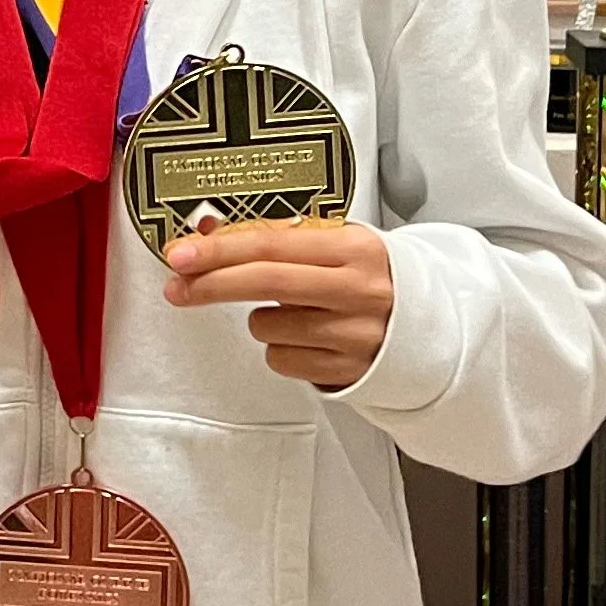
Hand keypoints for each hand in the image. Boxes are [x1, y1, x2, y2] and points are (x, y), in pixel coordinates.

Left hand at [160, 217, 394, 389]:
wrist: (428, 326)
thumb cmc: (368, 278)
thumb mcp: (338, 245)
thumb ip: (282, 239)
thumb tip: (210, 234)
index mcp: (353, 249)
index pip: (272, 245)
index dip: (220, 250)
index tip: (182, 253)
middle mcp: (356, 291)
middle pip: (265, 283)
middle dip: (212, 284)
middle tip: (178, 285)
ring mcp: (352, 335)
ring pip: (266, 327)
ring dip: (261, 319)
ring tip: (293, 312)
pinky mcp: (346, 371)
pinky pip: (281, 360)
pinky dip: (281, 348)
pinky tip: (307, 338)